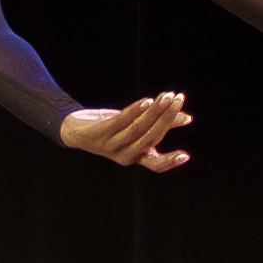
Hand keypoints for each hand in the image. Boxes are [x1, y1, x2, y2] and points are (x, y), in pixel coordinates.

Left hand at [61, 91, 194, 171]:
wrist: (75, 131)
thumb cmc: (112, 129)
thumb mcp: (135, 128)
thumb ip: (159, 124)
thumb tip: (187, 117)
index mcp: (136, 157)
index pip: (155, 166)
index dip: (170, 162)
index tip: (185, 155)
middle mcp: (125, 155)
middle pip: (151, 138)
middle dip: (167, 118)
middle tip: (179, 100)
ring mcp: (112, 145)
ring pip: (138, 128)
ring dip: (155, 110)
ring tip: (168, 96)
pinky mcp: (101, 132)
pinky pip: (122, 121)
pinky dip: (136, 110)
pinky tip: (147, 101)